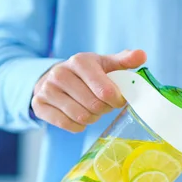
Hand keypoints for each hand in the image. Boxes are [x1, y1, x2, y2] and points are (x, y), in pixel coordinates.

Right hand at [32, 49, 146, 132]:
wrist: (54, 78)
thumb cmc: (87, 74)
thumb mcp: (105, 64)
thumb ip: (124, 61)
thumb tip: (142, 55)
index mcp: (80, 61)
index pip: (105, 92)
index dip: (116, 101)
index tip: (117, 100)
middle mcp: (60, 73)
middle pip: (94, 106)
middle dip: (104, 109)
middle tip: (103, 105)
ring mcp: (47, 89)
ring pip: (80, 117)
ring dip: (91, 118)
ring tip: (91, 109)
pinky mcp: (39, 105)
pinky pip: (66, 124)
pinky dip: (77, 126)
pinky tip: (78, 116)